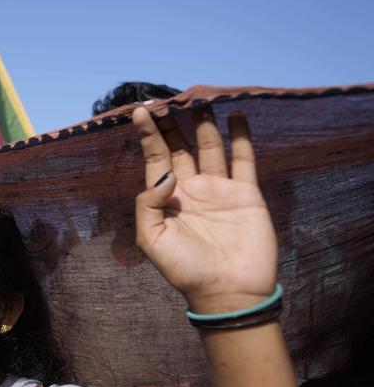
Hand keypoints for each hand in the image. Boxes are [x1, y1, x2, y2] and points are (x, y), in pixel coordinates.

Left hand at [133, 107, 277, 313]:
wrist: (228, 291)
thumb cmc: (185, 270)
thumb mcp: (151, 240)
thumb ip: (148, 204)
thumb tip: (163, 174)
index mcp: (166, 199)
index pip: (155, 157)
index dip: (147, 134)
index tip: (140, 110)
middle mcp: (191, 189)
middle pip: (181, 146)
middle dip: (174, 122)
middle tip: (170, 96)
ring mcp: (219, 189)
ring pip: (210, 146)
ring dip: (205, 122)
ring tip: (199, 97)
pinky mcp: (246, 193)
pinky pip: (243, 159)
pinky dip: (241, 137)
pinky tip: (235, 115)